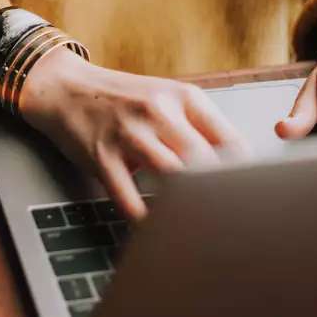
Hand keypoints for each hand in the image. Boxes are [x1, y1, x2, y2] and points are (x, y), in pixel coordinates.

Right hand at [20, 49, 248, 219]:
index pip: (231, 141)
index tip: (251, 198)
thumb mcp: (165, 99)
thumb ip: (198, 127)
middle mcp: (158, 112)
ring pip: (172, 177)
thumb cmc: (121, 98)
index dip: (246, 175)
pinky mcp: (101, 155)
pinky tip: (153, 229)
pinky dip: (143, 219)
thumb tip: (237, 169)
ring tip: (196, 228)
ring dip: (185, 206)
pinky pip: (127, 197)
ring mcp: (128, 133)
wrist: (65, 87)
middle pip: (205, 161)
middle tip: (229, 221)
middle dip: (220, 195)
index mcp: (183, 97)